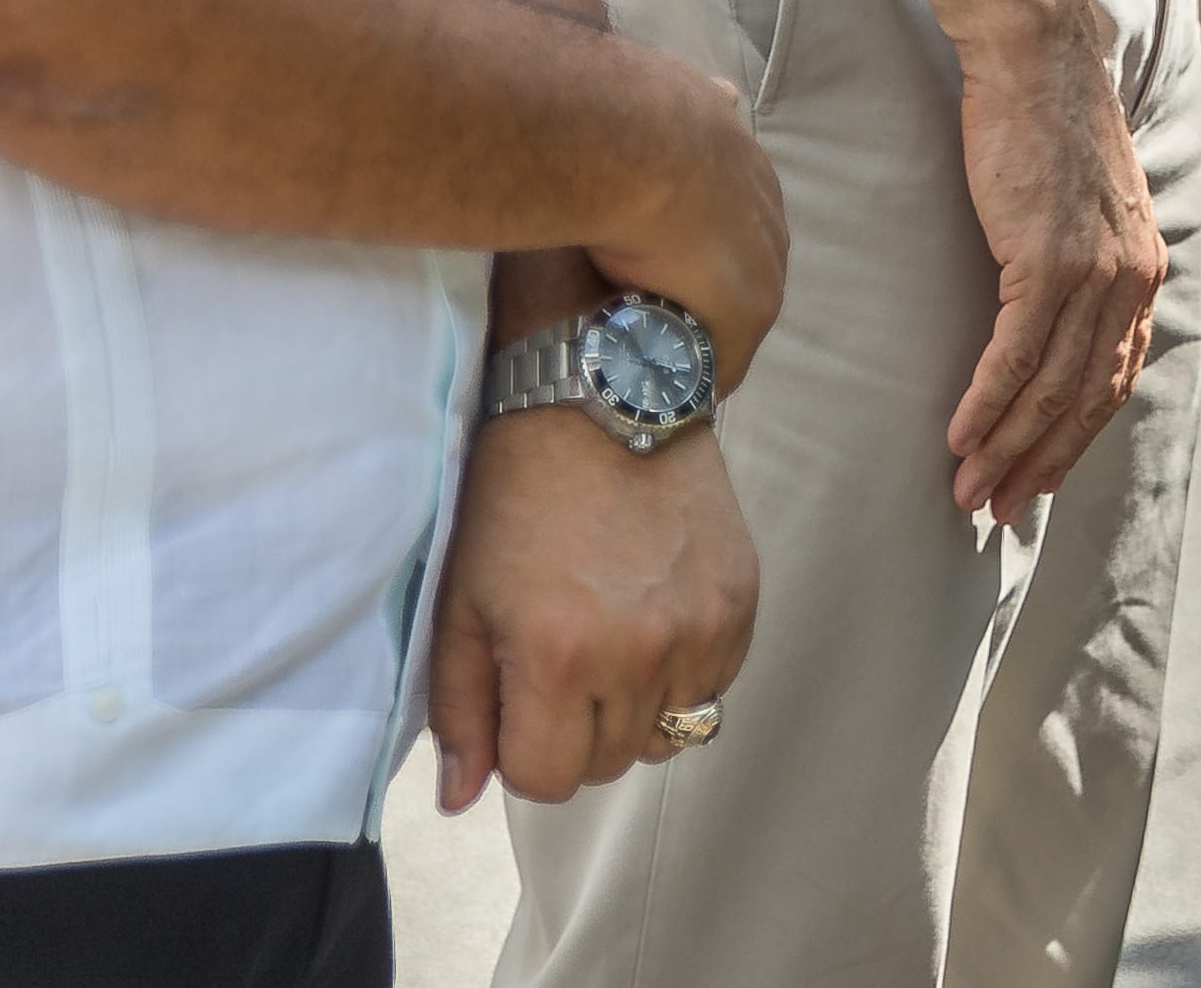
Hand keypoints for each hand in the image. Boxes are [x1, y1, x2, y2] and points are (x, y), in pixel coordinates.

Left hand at [425, 406, 756, 810]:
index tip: (517, 700)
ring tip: (609, 641)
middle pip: (608, 765)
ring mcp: (702, 629)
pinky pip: (714, 688)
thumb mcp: (460, 604)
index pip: (546, 782)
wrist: (610, 402)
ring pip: (666, 735)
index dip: (521, 753)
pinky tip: (653, 620)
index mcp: (559, 657)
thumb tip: (460, 798)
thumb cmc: (516, 500)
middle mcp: (640, 653)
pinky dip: (682, 676)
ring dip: (632, 710)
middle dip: (575, 733)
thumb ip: (458, 712)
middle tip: (560, 665)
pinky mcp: (742, 603)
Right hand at [591, 64, 790, 393]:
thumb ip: (703, 106)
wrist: (645, 144)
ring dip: (702, 341)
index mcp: (750, 174)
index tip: (672, 267)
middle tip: (657, 324)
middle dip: (708, 298)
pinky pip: (723, 363)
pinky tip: (675, 396)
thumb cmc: (642, 118)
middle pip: (744, 274)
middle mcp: (768, 221)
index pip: (737, 223)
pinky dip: (700, 381)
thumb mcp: (686, 102)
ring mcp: (762, 270)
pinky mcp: (744, 316)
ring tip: (658, 364)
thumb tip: (725, 93)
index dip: (704, 248)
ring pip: (734, 320)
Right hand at [943, 0, 1170, 521]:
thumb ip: (1085, 270)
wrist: (1038, 62)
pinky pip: (1015, 353)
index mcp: (1144, 274)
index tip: (1036, 484)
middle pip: (1085, 400)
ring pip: (1049, 388)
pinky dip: (988, 402)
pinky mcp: (1046, 258)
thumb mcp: (1089, 210)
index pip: (1114, 382)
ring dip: (1006, 448)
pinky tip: (961, 435)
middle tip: (998, 510)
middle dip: (1039, 464)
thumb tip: (1053, 328)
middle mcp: (1130, 281)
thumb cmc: (1048, 132)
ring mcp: (1092, 272)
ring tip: (969, 490)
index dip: (1073, 442)